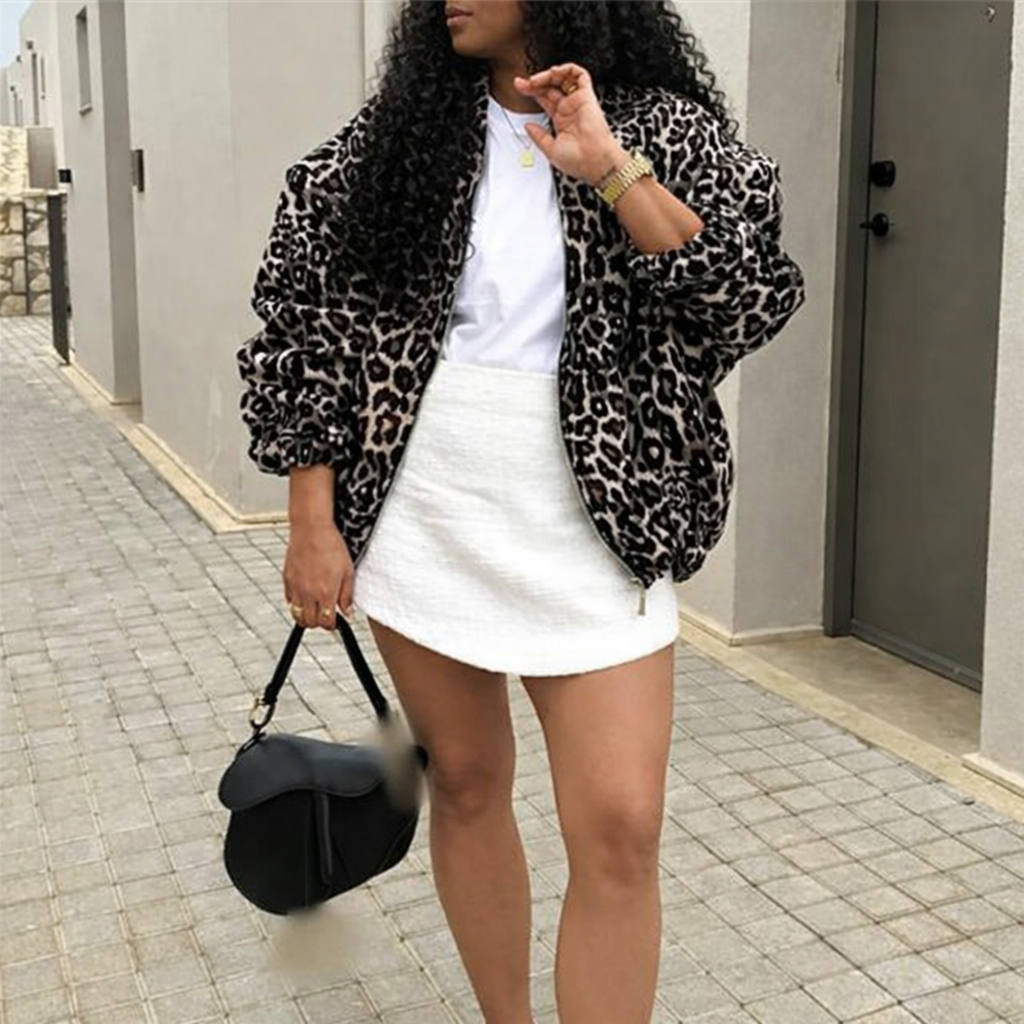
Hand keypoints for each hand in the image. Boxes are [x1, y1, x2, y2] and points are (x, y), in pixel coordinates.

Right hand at [283, 522, 353, 628]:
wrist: (311, 529)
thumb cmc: (331, 545)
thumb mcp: (348, 571)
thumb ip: (347, 595)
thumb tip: (347, 612)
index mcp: (326, 592)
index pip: (326, 622)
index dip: (332, 625)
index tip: (335, 622)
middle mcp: (308, 593)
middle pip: (310, 622)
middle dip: (319, 623)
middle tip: (325, 615)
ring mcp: (295, 587)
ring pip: (296, 615)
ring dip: (306, 616)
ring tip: (314, 609)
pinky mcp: (286, 580)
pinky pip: (289, 601)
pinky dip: (296, 603)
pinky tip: (305, 596)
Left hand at [513, 62, 629, 186]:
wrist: (593, 161)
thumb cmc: (578, 160)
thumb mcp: (550, 149)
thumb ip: (538, 137)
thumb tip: (528, 127)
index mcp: (561, 121)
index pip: (545, 99)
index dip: (532, 92)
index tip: (519, 88)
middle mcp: (569, 109)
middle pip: (550, 87)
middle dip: (534, 83)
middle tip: (522, 83)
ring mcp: (578, 101)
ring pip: (562, 78)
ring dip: (547, 75)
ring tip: (535, 80)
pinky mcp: (587, 96)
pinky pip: (580, 74)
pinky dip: (567, 69)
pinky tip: (554, 72)